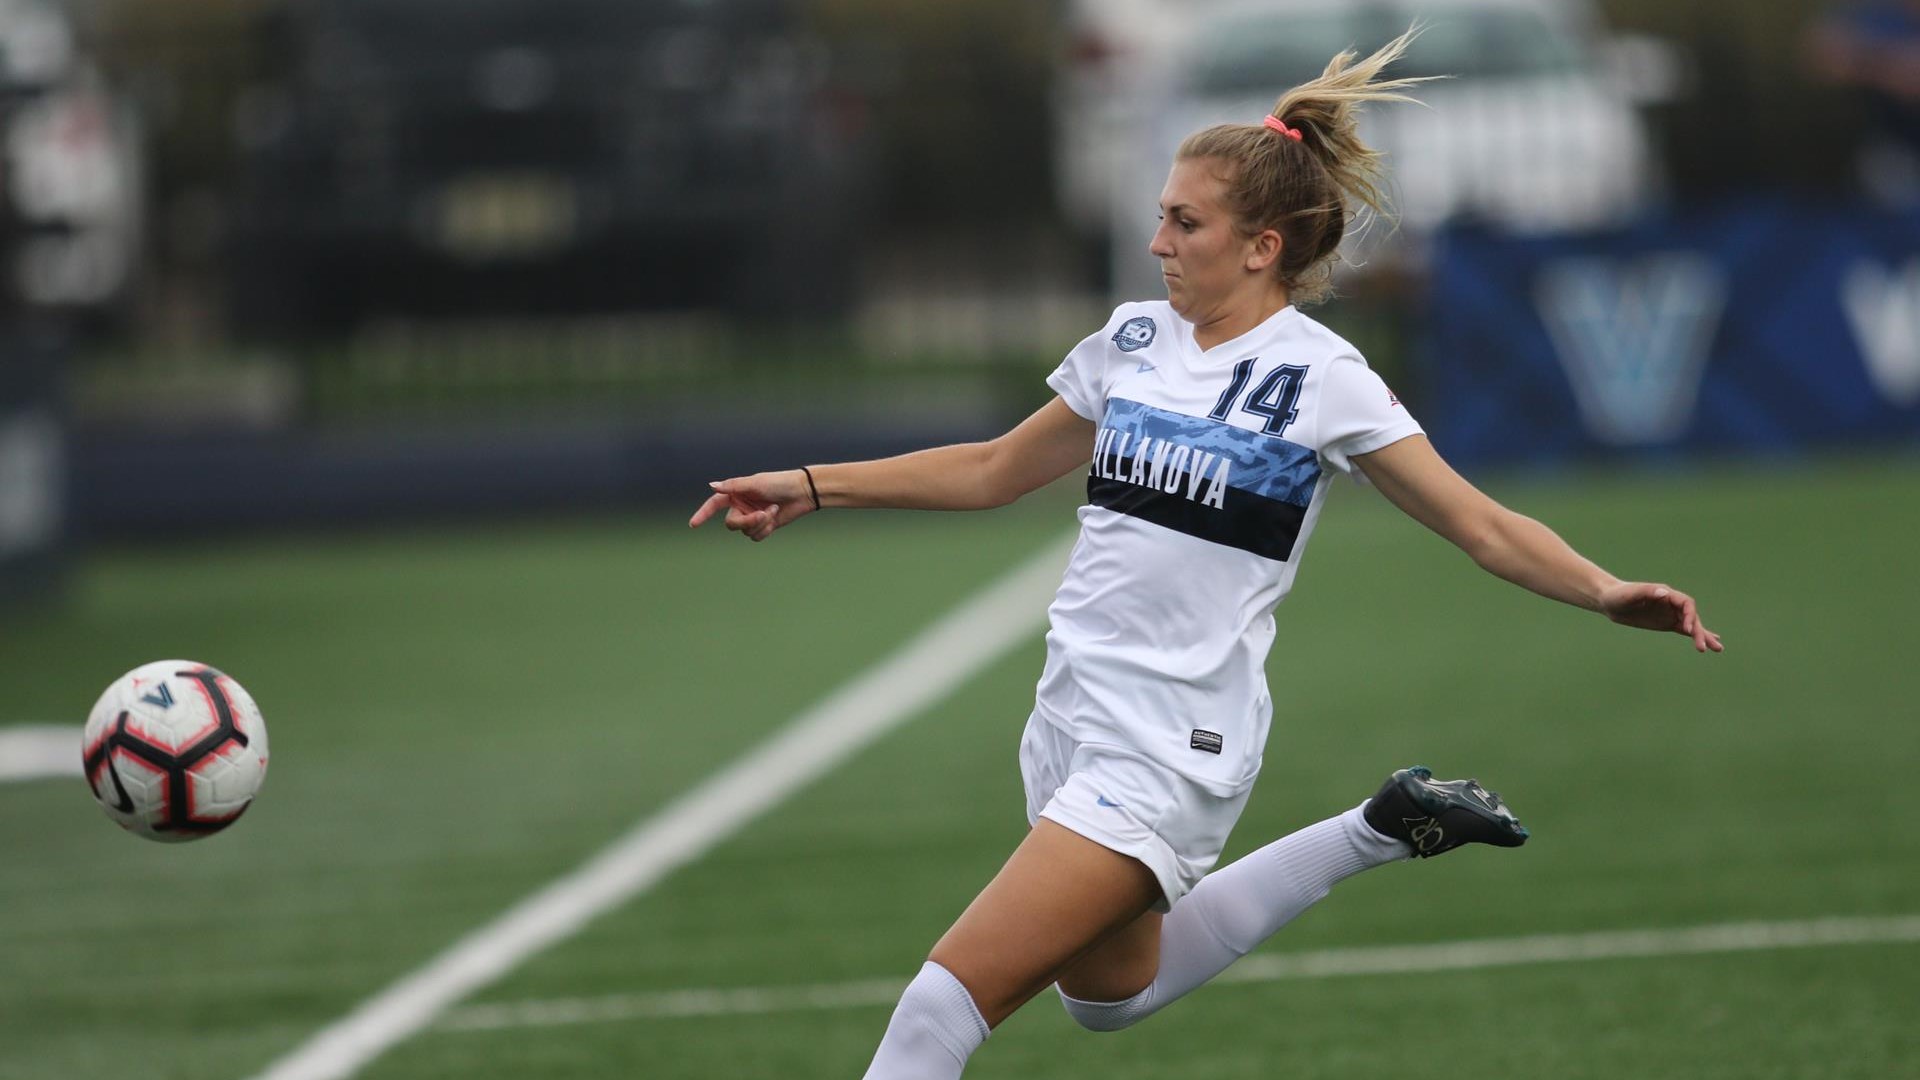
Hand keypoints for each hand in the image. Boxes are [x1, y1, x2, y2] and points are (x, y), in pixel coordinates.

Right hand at [687, 470, 815, 541]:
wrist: (802, 492)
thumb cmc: (779, 483)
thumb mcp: (755, 483)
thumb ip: (733, 486)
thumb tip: (711, 485)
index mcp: (736, 493)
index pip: (714, 504)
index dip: (703, 514)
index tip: (693, 524)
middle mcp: (741, 506)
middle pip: (731, 524)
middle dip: (746, 522)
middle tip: (762, 515)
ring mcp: (752, 517)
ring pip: (745, 531)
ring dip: (760, 523)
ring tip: (773, 510)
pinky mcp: (763, 526)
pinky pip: (756, 536)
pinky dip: (766, 529)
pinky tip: (775, 516)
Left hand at [1598, 581, 1722, 652]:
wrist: (1609, 601)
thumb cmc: (1619, 595)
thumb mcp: (1631, 594)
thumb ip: (1648, 592)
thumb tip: (1665, 593)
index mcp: (1666, 594)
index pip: (1686, 603)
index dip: (1690, 615)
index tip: (1688, 629)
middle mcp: (1671, 603)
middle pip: (1692, 617)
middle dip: (1699, 631)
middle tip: (1704, 647)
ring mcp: (1670, 613)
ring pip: (1691, 625)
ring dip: (1704, 636)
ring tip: (1718, 649)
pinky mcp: (1667, 623)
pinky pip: (1685, 630)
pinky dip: (1696, 636)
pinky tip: (1708, 643)